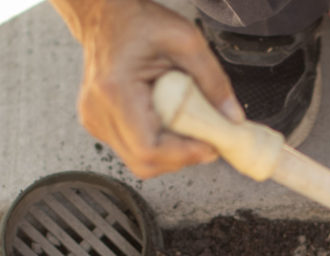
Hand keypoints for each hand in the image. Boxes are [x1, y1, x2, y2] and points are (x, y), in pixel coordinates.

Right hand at [52, 0, 243, 177]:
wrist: (106, 17)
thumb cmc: (138, 23)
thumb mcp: (186, 42)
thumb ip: (213, 80)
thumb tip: (233, 118)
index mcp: (116, 91)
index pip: (149, 148)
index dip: (183, 155)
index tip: (209, 147)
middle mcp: (99, 111)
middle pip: (145, 163)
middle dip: (182, 158)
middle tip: (207, 141)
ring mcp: (96, 122)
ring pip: (140, 163)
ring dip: (172, 155)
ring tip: (190, 130)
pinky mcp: (100, 126)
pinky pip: (134, 152)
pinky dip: (159, 147)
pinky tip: (170, 126)